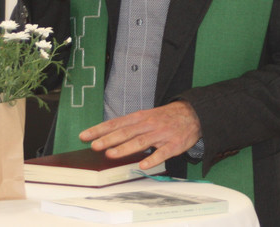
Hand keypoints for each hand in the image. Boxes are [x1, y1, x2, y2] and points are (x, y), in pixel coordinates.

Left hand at [79, 101, 201, 170]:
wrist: (194, 114)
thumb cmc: (166, 117)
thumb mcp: (147, 116)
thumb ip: (130, 126)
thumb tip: (108, 136)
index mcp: (140, 117)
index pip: (116, 123)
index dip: (100, 129)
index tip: (84, 136)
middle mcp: (149, 124)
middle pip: (126, 132)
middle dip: (109, 139)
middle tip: (94, 146)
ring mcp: (161, 134)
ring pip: (141, 141)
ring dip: (125, 148)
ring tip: (111, 154)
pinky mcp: (174, 144)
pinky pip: (162, 153)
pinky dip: (152, 159)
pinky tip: (143, 166)